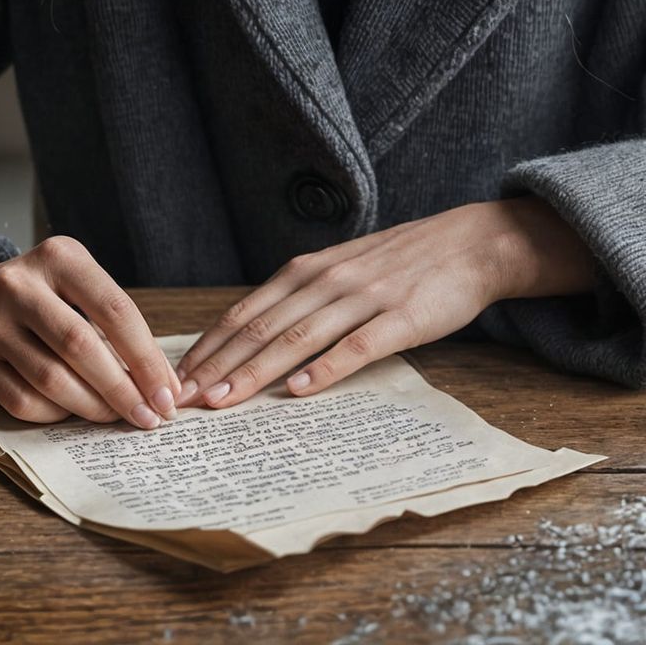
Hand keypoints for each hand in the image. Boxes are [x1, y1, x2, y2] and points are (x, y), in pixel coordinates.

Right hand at [0, 238, 181, 429]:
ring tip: (119, 418)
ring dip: (94, 406)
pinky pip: (23, 401)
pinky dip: (57, 413)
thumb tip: (157, 379)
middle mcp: (20, 285)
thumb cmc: (35, 296)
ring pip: (53, 379)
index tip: (168, 389)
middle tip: (152, 415)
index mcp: (58, 257)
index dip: (146, 355)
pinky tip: (76, 413)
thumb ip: (109, 321)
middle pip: (83, 346)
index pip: (114, 308)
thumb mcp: (71, 283)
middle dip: (124, 387)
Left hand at [173, 198, 594, 409]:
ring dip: (255, 373)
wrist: (467, 243)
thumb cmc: (399, 263)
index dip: (210, 347)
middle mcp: (326, 280)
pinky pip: (356, 346)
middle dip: (217, 368)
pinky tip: (301, 390)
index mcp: (308, 270)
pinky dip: (325, 369)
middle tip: (183, 402)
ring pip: (298, 339)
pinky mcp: (399, 317)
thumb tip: (252, 339)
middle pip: (261, 328)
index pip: (246, 313)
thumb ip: (301, 299)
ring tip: (224, 402)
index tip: (177, 380)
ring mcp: (362, 297)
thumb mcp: (341, 270)